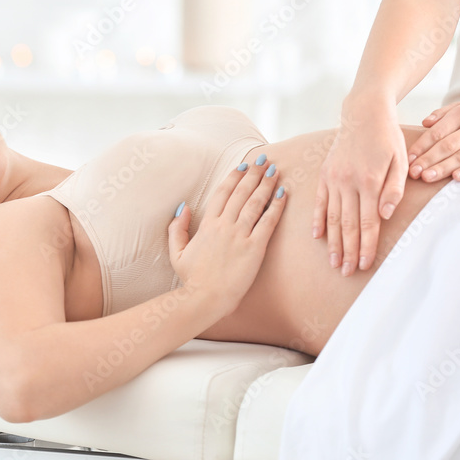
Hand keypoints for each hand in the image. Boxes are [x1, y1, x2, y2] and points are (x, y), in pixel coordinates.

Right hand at [168, 156, 285, 314]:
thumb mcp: (176, 252)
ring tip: (275, 171)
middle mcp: (224, 226)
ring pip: (255, 203)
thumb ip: (177, 228)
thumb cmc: (191, 279)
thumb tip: (183, 207)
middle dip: (254, 174)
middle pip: (241, 193)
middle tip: (264, 161)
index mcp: (207, 225)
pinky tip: (283, 194)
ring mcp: (240, 236)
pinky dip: (276, 206)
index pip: (223, 193)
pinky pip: (267, 222)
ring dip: (266, 184)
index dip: (234, 177)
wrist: (204, 298)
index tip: (243, 166)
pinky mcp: (254, 248)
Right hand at [313, 95, 406, 275]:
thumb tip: (386, 215)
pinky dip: (318, 220)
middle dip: (348, 251)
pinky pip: (320, 202)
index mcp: (368, 181)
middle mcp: (348, 182)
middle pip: (348, 225)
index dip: (366, 246)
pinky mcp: (325, 174)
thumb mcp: (400, 160)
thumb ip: (394, 188)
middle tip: (347, 272)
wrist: (364, 113)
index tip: (365, 264)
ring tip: (334, 262)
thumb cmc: (387, 137)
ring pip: (333, 217)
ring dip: (333, 242)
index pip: (368, 222)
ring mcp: (333, 178)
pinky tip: (318, 237)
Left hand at [407, 96, 459, 182]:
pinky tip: (456, 177)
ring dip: (442, 168)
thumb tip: (423, 123)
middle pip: (447, 146)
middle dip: (427, 160)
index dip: (421, 147)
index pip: (437, 132)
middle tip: (412, 173)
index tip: (408, 159)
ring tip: (426, 177)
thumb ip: (444, 114)